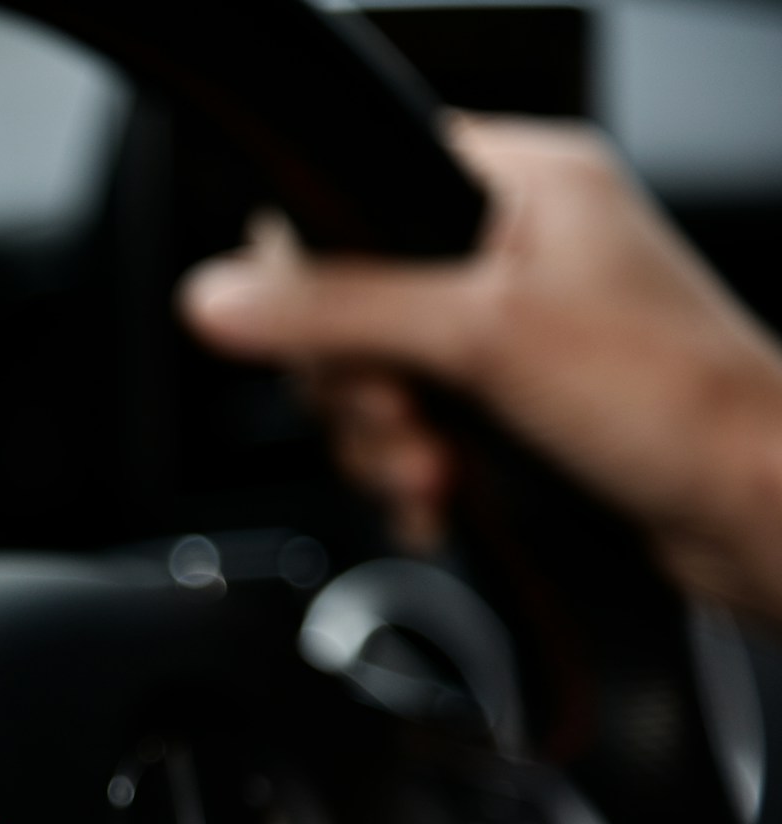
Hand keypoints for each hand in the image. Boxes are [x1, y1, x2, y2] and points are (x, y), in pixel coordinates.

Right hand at [179, 115, 781, 617]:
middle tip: (405, 418)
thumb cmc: (680, 407)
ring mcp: (509, 337)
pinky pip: (408, 435)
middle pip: (346, 306)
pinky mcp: (509, 413)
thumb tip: (214, 297)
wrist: (759, 519)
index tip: (329, 338)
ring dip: (385, 446)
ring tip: (437, 473)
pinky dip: (412, 478)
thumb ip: (340, 311)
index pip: (357, 192)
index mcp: (520, 184)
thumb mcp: (482, 337)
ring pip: (372, 384)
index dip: (316, 272)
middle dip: (360, 388)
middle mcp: (510, 253)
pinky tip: (443, 499)